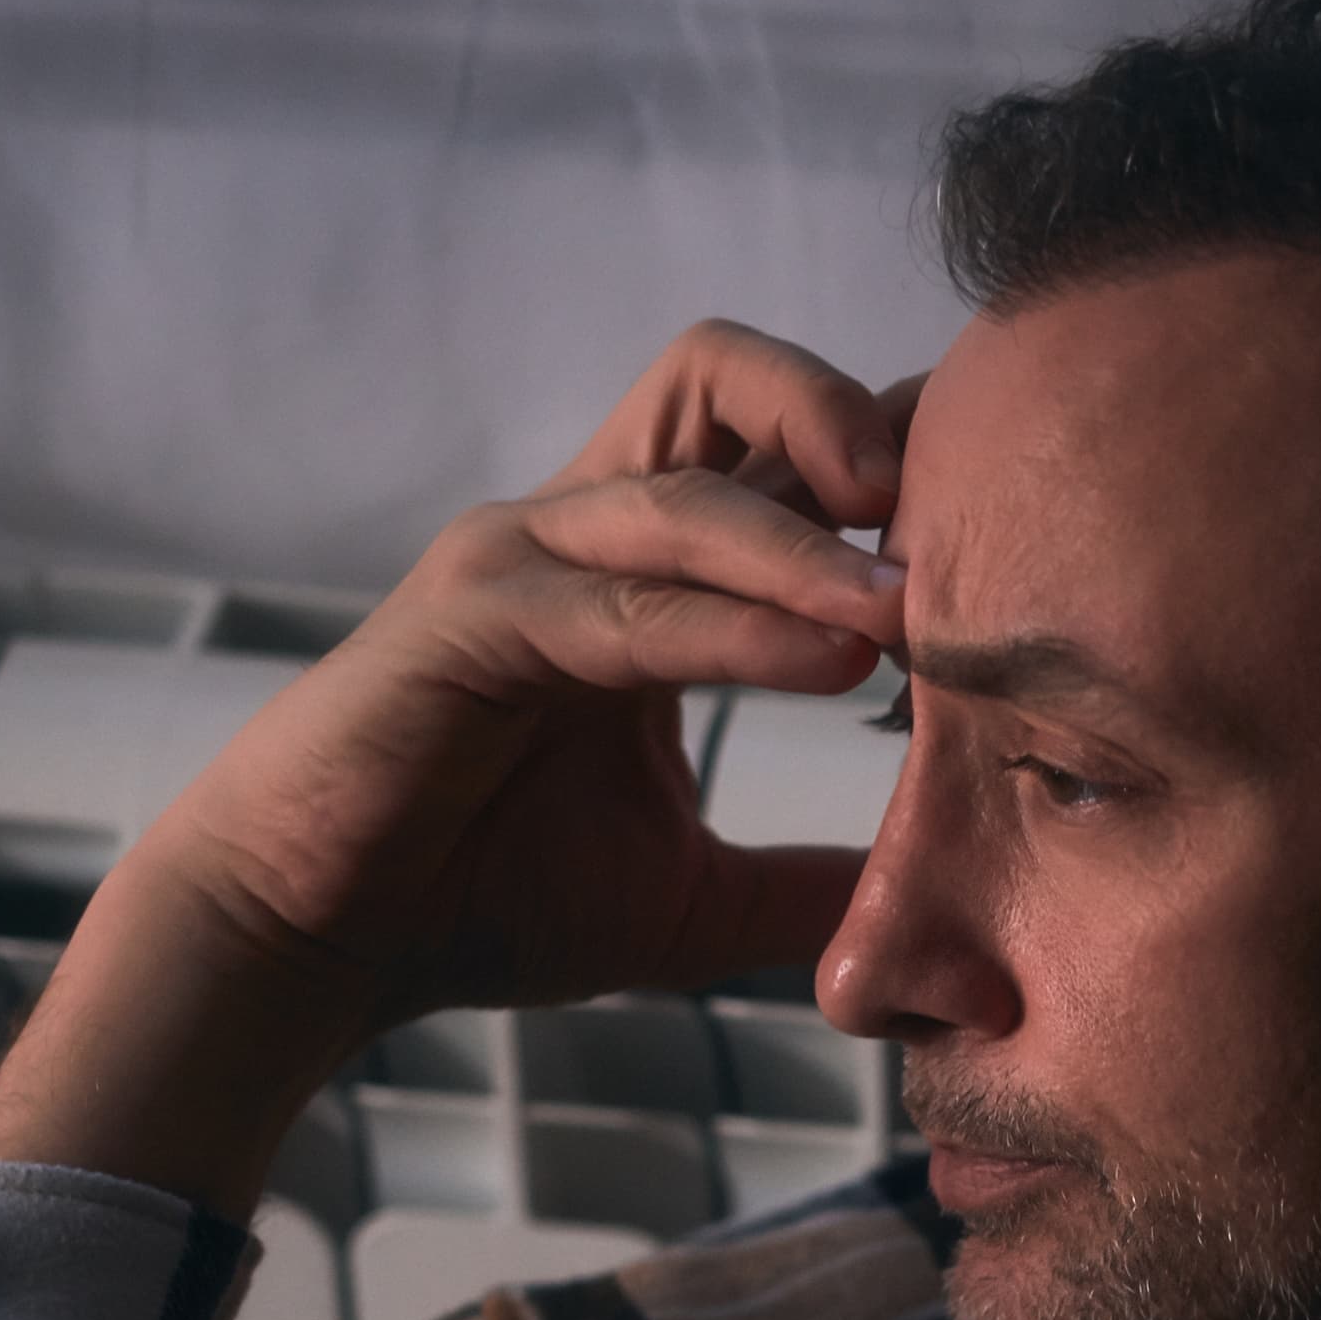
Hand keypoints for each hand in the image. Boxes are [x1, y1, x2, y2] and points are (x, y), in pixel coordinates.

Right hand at [0, 321, 922, 1215]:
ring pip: (687, 481)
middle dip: (851, 413)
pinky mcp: (466, 623)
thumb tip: (944, 923)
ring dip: (818, 542)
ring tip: (924, 608)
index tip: (1004, 539)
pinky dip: (739, 625)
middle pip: (724, 372)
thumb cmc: (480, 902)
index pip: (777, 451)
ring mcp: (517, 561)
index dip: (890, 470)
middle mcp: (581, 533)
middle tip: (961, 511)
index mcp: (639, 571)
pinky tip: (833, 667)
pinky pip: (626, 602)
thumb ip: (809, 888)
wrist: (316, 946)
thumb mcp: (692, 902)